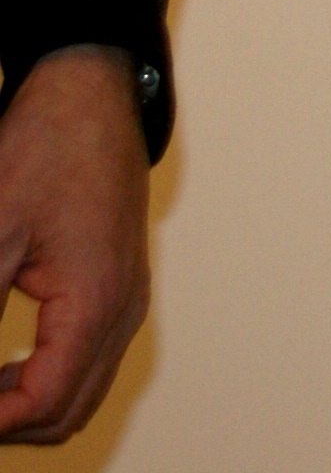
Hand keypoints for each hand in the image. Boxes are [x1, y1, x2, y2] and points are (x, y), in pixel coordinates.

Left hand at [0, 49, 149, 442]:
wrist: (92, 96)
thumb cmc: (46, 150)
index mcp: (97, 301)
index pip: (44, 402)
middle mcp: (124, 308)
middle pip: (70, 413)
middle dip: (10, 424)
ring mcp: (130, 298)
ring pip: (84, 392)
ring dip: (30, 406)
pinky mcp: (122, 286)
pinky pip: (92, 359)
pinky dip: (49, 379)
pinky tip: (7, 364)